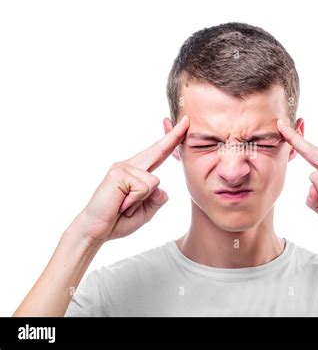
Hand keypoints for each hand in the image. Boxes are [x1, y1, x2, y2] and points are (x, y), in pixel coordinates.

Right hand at [74, 115, 189, 242]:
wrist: (96, 231)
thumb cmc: (120, 221)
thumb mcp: (147, 210)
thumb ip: (158, 198)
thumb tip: (158, 184)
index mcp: (138, 172)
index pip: (159, 153)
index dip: (172, 139)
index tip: (184, 124)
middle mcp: (130, 165)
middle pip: (158, 150)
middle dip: (174, 136)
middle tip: (187, 120)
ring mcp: (123, 167)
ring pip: (154, 181)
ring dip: (142, 201)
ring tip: (125, 207)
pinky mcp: (118, 174)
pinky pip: (143, 188)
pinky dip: (135, 202)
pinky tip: (121, 206)